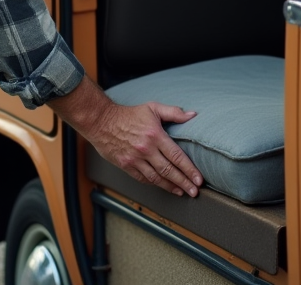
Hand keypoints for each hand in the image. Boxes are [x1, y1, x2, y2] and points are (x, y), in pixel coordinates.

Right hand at [49, 77, 203, 196]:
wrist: (101, 121)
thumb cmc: (129, 114)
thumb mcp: (152, 108)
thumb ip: (174, 112)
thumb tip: (193, 115)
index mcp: (155, 135)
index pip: (177, 156)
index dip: (189, 170)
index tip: (199, 180)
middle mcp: (146, 149)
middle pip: (169, 170)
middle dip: (184, 182)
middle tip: (195, 192)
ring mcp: (135, 159)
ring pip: (157, 178)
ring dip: (171, 187)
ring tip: (182, 192)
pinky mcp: (126, 165)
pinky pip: (143, 178)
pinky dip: (155, 184)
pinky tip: (163, 186)